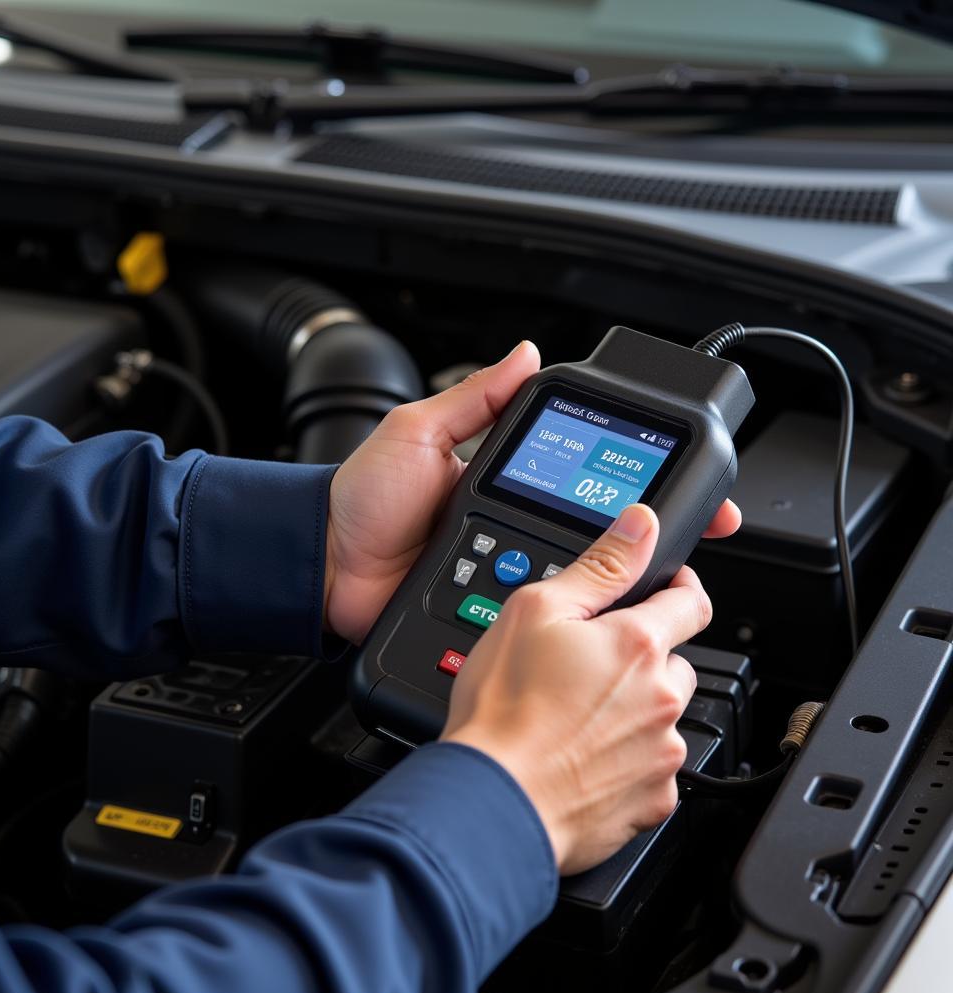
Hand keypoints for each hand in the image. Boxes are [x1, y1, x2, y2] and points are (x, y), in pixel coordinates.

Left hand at [323, 342, 740, 644]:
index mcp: (503, 480)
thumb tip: (525, 353)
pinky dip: (573, 611)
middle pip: (592, 529)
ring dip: (618, 573)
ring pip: (575, 573)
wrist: (326, 567)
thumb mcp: (417, 432)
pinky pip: (539, 610)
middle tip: (693, 530)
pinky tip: (607, 611)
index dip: (626, 475)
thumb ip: (472, 397)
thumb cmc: (362, 499)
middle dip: (647, 531)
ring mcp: (506, 569)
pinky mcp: (493, 608)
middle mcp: (513, 524)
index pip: (578, 473)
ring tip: (667, 568)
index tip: (679, 475)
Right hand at [442, 504, 712, 874]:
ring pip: (663, 716)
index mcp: (637, 645)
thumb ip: (600, 565)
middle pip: (676, 663)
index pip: (691, 600)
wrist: (493, 801)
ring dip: (635, 710)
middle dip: (643, 659)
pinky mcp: (653, 800)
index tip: (660, 590)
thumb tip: (641, 524)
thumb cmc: (504, 711)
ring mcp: (661, 753)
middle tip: (588, 668)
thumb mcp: (536, 610)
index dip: (676, 587)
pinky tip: (582, 756)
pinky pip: (653, 769)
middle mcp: (662, 698)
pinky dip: (627, 760)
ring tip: (577, 717)